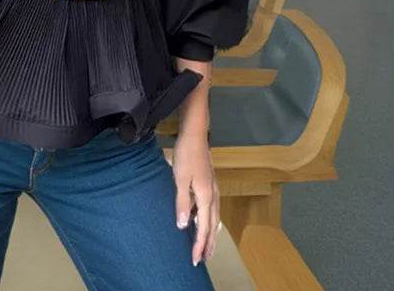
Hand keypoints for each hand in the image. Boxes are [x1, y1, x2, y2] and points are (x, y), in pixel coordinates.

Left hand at [171, 132, 219, 265]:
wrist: (195, 134)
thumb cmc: (186, 155)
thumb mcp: (180, 179)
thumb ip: (181, 203)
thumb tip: (183, 226)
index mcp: (206, 197)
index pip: (203, 227)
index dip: (200, 244)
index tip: (195, 260)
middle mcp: (213, 195)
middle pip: (212, 225)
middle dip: (209, 243)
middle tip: (204, 259)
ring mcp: (213, 188)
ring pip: (214, 217)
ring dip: (210, 233)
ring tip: (206, 246)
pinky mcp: (209, 183)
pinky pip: (211, 208)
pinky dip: (207, 219)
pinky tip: (199, 220)